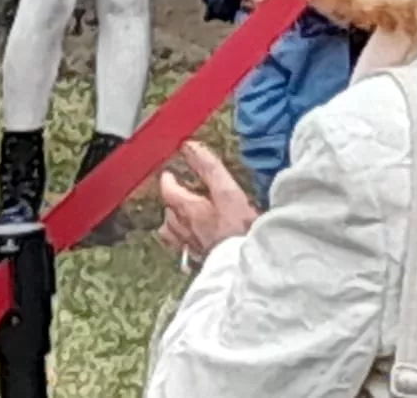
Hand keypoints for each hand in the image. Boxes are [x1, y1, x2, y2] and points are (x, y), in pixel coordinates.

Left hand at [158, 143, 258, 263]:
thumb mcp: (226, 192)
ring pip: (173, 234)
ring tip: (181, 219)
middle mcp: (184, 230)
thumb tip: (190, 146)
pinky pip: (186, 251)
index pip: (168, 190)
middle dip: (172, 202)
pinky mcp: (203, 264)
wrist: (248, 269)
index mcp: (188, 210)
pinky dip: (186, 244)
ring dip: (175, 224)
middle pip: (169, 213)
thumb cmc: (238, 231)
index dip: (168, 180)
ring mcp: (192, 249)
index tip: (170, 174)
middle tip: (179, 194)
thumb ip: (208, 168)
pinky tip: (195, 244)